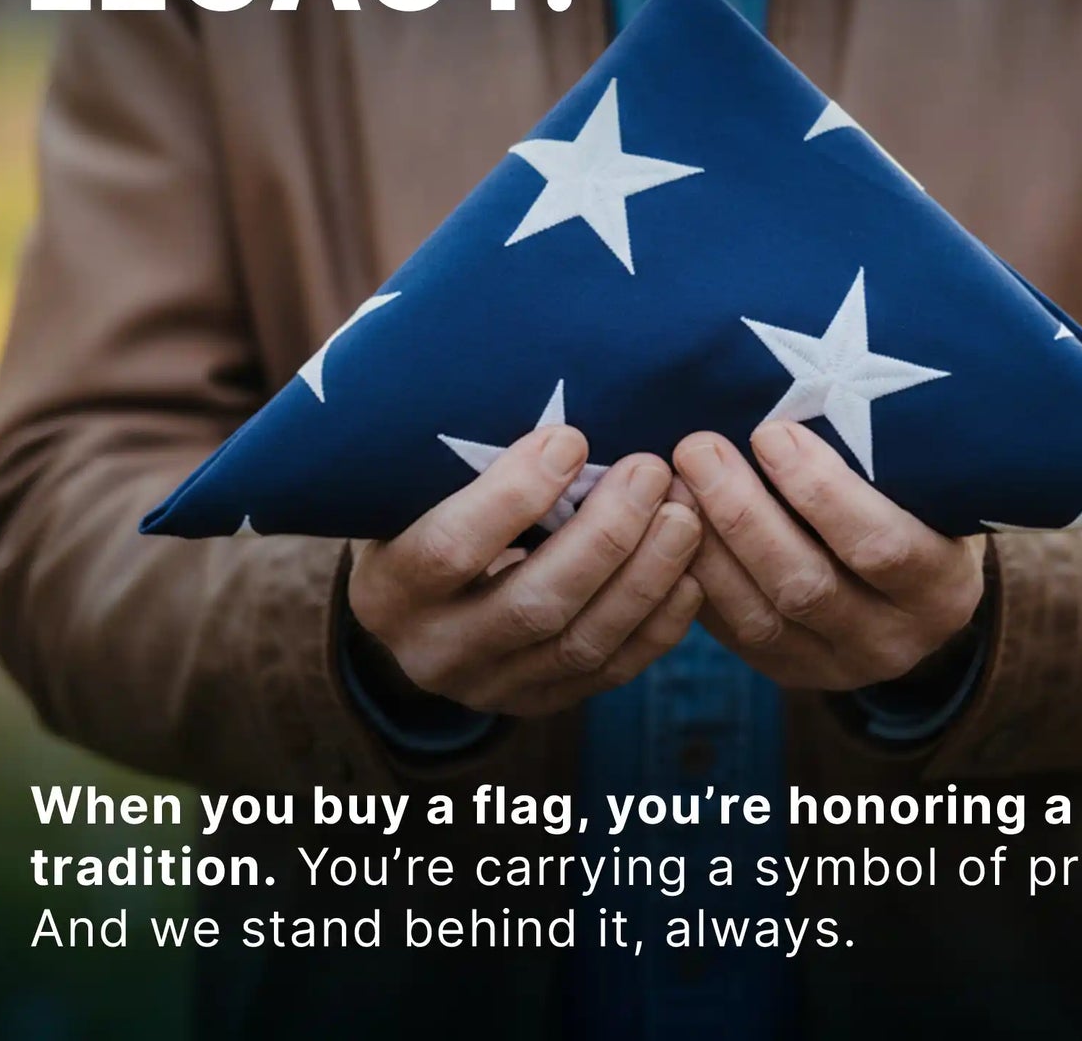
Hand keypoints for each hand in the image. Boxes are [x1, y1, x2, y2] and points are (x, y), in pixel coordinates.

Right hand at [349, 427, 702, 716]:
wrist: (420, 605)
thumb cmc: (425, 513)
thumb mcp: (414, 488)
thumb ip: (462, 456)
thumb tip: (538, 378)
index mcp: (388, 589)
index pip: (449, 550)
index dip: (514, 495)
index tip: (572, 438)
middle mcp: (434, 651)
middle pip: (533, 604)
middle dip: (604, 536)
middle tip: (652, 472)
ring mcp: (491, 687)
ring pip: (581, 644)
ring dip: (645, 577)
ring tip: (686, 515)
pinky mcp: (542, 702)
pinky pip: (610, 672)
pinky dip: (658, 626)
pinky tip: (692, 575)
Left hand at [673, 421, 984, 689]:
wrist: (913, 583)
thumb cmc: (914, 501)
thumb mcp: (922, 480)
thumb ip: (876, 451)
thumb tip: (798, 376)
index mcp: (940, 587)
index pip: (881, 545)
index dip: (821, 491)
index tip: (771, 432)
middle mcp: (895, 640)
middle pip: (806, 585)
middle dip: (744, 513)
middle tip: (698, 447)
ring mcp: (837, 666)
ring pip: (759, 617)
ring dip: (706, 545)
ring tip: (671, 483)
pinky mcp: (787, 671)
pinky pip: (731, 633)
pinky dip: (695, 578)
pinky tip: (665, 526)